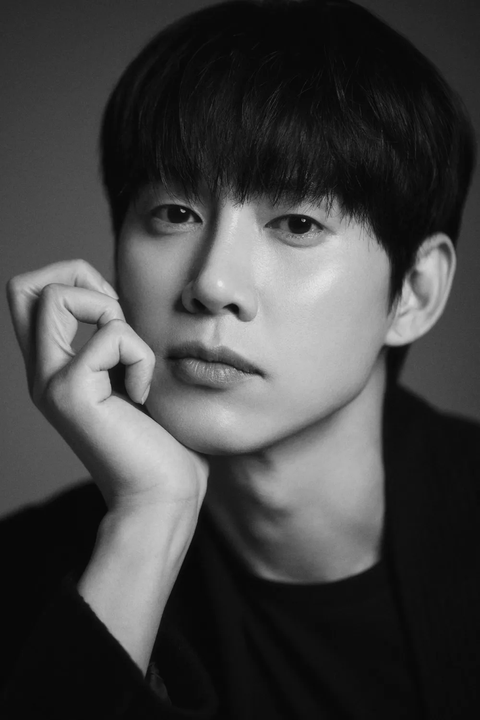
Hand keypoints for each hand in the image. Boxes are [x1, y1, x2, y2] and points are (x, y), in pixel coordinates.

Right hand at [7, 259, 208, 517]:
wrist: (163, 497)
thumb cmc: (161, 442)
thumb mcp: (132, 376)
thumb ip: (116, 342)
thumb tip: (118, 299)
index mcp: (55, 368)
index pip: (29, 297)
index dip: (71, 279)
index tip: (115, 312)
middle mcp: (43, 373)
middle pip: (26, 286)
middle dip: (80, 278)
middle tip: (118, 321)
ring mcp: (51, 383)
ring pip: (55, 296)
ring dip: (110, 312)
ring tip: (130, 358)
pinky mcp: (72, 394)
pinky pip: (111, 334)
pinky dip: (140, 354)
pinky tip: (143, 392)